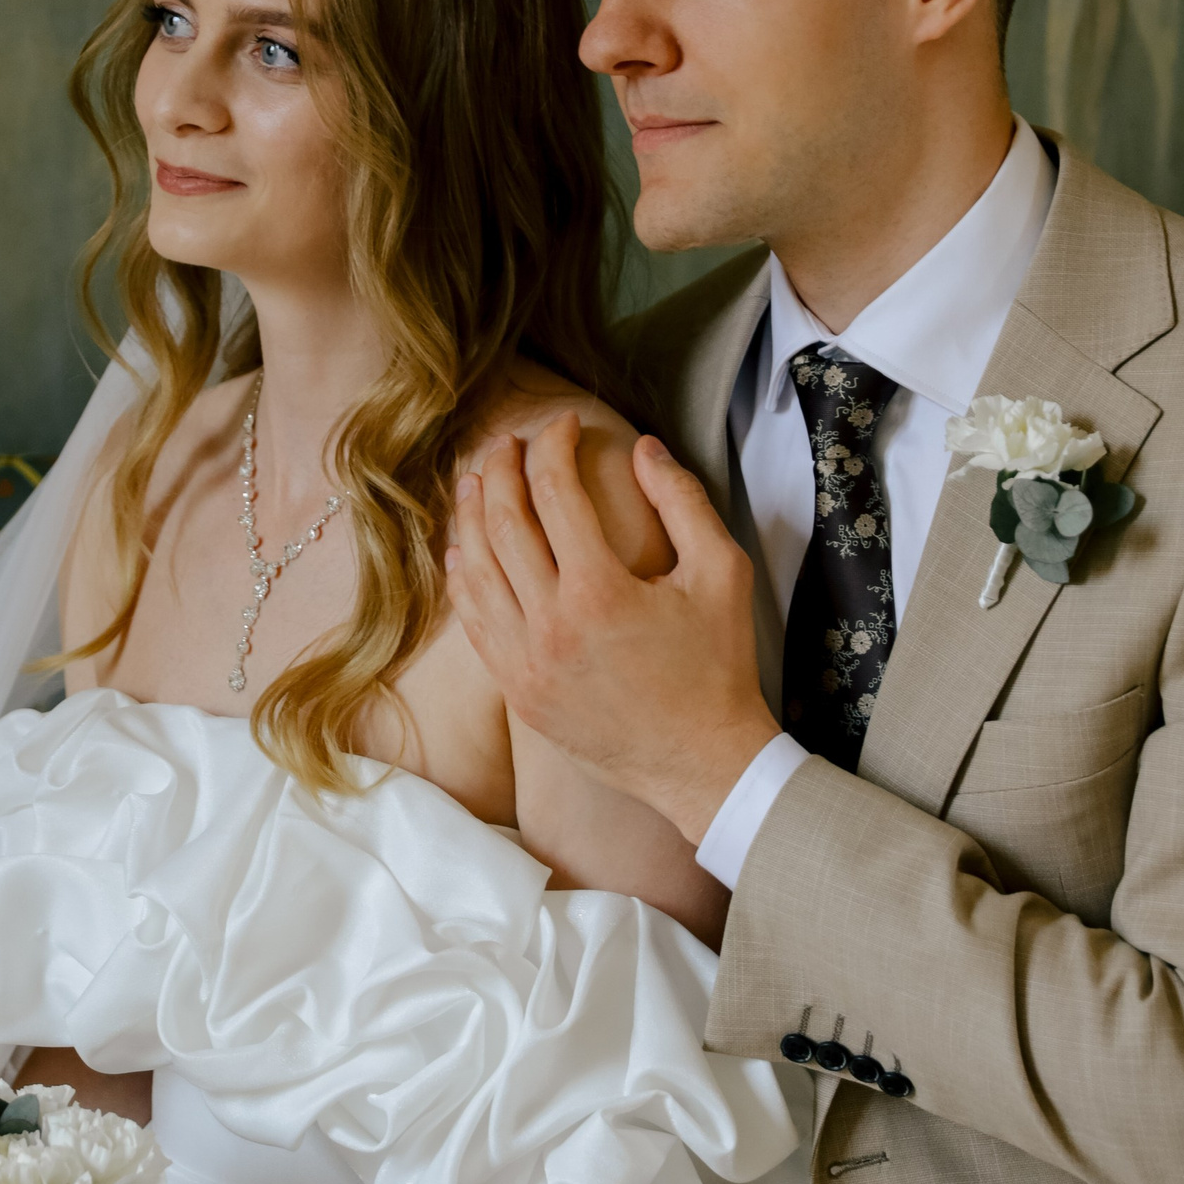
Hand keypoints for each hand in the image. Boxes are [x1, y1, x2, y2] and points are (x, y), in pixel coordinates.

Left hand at [444, 414, 776, 845]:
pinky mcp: (519, 692)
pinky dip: (463, 580)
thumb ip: (681, 500)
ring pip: (475, 573)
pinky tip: (461, 551)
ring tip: (476, 480)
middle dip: (501, 470)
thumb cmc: (720, 666)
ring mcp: (526, 664)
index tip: (564, 422)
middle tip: (508, 441)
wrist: (703, 762)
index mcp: (599, 591)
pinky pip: (475, 625)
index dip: (553, 445)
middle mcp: (550, 626)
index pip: (555, 492)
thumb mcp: (721, 572)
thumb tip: (642, 448)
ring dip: (470, 518)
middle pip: (502, 525)